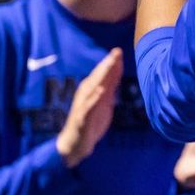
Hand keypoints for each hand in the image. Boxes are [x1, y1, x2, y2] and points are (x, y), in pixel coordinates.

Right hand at [56, 48, 123, 168]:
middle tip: (116, 52)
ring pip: (92, 88)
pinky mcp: (82, 118)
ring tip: (109, 65)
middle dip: (107, 64)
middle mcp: (86, 95)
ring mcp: (83, 105)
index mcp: (91, 90)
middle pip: (98, 77)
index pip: (103, 74)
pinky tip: (100, 91)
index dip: (111, 62)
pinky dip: (94, 98)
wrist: (76, 143)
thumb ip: (110, 86)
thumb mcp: (104, 101)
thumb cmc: (91, 120)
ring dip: (101, 76)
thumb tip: (118, 69)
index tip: (119, 50)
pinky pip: (88, 107)